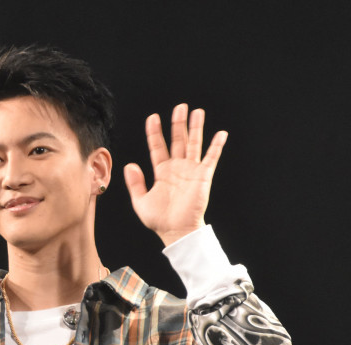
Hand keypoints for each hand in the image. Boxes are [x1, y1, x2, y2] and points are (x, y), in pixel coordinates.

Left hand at [123, 104, 227, 245]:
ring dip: (196, 128)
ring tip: (197, 111)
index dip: (155, 132)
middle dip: (178, 123)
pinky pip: (211, 158)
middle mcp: (177, 168)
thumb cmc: (159, 220)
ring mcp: (190, 170)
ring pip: (194, 144)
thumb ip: (135, 183)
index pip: (157, 146)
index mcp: (162, 172)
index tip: (153, 118)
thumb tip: (129, 165)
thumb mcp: (140, 201)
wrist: (176, 231)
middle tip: (180, 107)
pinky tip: (220, 134)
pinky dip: (216, 146)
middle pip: (178, 140)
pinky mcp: (203, 177)